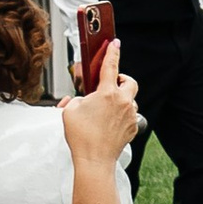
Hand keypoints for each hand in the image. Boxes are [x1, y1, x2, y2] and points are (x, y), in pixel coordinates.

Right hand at [61, 49, 140, 168]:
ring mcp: (130, 115)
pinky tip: (108, 123)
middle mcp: (123, 102)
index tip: (115, 43)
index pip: (111, 66)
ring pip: (131, 100)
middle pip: (129, 82)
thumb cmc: (81, 136)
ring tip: (105, 108)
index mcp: (107, 93)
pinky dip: (121, 115)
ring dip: (121, 100)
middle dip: (121, 80)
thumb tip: (80, 100)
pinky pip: (130, 116)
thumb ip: (76, 99)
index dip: (112, 52)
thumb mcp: (70, 111)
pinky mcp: (132, 128)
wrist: (94, 160)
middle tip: (110, 85)